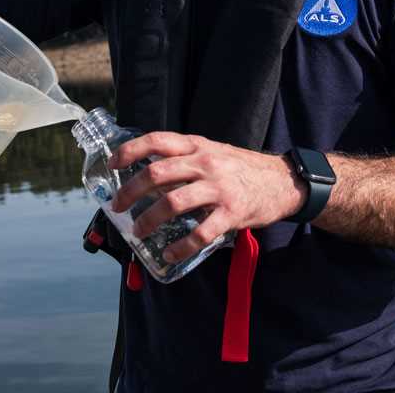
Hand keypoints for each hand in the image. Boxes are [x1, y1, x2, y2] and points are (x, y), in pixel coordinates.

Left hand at [108, 132, 307, 263]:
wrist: (283, 181)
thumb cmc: (242, 168)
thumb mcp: (213, 152)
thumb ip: (185, 158)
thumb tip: (148, 173)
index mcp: (198, 146)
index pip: (157, 140)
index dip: (130, 150)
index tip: (112, 163)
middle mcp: (206, 163)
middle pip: (157, 174)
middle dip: (130, 191)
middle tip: (117, 206)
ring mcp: (218, 189)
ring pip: (173, 203)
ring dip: (149, 220)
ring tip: (138, 232)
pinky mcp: (231, 213)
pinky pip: (200, 233)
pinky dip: (181, 247)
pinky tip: (170, 254)